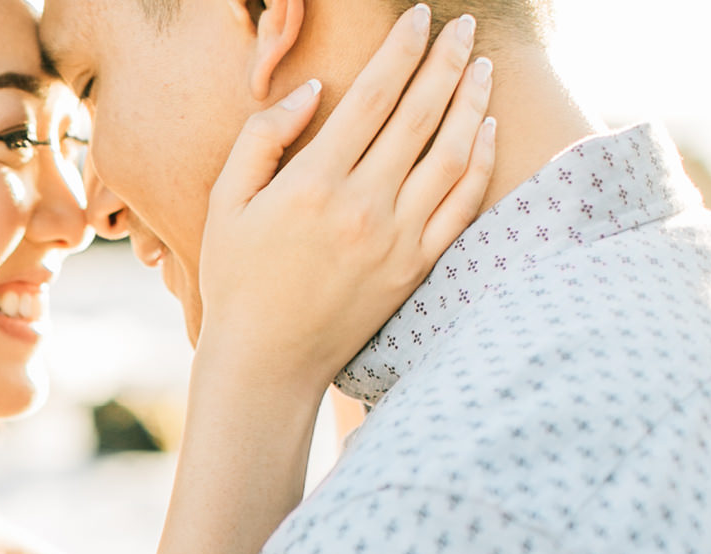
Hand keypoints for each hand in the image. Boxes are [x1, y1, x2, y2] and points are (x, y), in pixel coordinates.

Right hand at [197, 3, 498, 395]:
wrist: (265, 362)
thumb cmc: (237, 281)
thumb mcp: (225, 205)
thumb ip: (261, 139)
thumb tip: (313, 92)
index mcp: (313, 185)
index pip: (372, 97)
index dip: (400, 49)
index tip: (418, 17)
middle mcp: (361, 207)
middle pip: (420, 115)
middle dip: (447, 60)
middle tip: (465, 26)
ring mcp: (395, 238)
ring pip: (450, 153)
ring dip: (472, 103)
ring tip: (482, 67)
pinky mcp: (414, 267)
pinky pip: (459, 204)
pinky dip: (478, 162)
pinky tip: (485, 130)